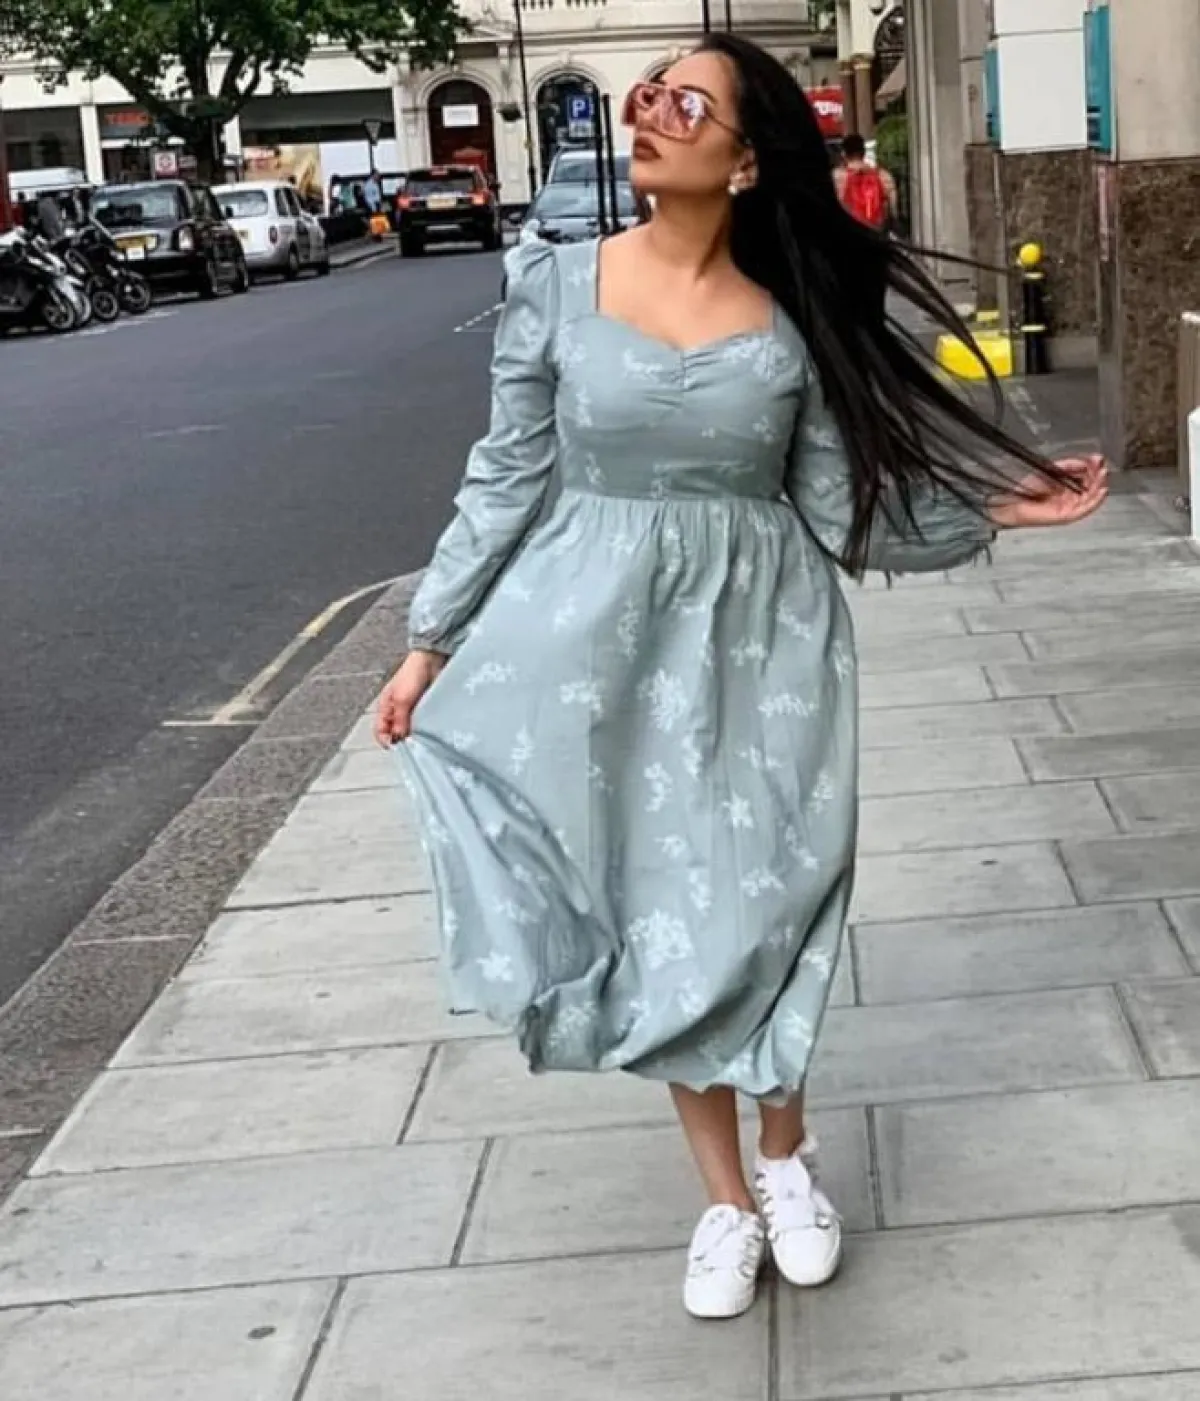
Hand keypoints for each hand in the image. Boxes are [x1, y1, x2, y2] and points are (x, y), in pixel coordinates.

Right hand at [374, 650, 446, 745]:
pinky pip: (422, 723)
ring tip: (422, 740)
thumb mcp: (402, 700)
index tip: (397, 746)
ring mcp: (411, 710)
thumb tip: (399, 739)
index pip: (380, 731)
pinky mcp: (424, 709)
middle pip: (395, 733)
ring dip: (415, 735)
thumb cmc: (411, 674)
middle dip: (402, 740)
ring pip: (409, 730)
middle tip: (412, 745)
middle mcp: (396, 711)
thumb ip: (400, 720)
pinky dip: (424, 729)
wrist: (431, 660)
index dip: (386, 741)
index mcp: (385, 707)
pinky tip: (430, 732)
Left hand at [988, 454, 1108, 529]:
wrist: (1012, 501)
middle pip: (1092, 486)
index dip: (1094, 467)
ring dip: (1100, 486)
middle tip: (1102, 465)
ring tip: (1103, 474)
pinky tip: (1102, 491)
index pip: (1087, 476)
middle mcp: (1071, 497)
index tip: (1098, 458)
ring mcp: (1070, 507)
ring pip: (1091, 497)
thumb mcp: (1051, 471)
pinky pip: (1085, 509)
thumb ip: (1069, 465)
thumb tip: (1087, 462)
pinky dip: (1095, 501)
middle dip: (1098, 475)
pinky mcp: (1067, 516)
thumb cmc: (1027, 488)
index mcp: (1068, 486)